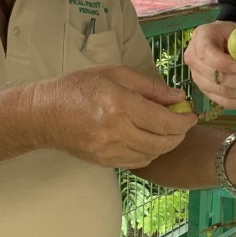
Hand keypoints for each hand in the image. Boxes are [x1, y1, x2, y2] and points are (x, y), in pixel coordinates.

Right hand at [30, 65, 197, 169]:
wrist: (43, 114)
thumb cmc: (79, 87)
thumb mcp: (115, 74)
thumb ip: (150, 87)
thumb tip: (179, 98)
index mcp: (120, 105)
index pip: (165, 121)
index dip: (184, 121)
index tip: (191, 115)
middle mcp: (116, 131)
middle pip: (163, 142)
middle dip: (179, 134)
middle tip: (183, 123)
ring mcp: (109, 150)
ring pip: (153, 154)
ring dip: (166, 144)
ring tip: (166, 130)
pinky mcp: (104, 162)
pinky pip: (138, 161)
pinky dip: (149, 152)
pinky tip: (148, 139)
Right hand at [183, 21, 235, 108]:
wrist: (218, 42)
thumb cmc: (228, 35)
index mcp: (201, 39)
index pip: (208, 55)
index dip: (224, 63)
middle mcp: (194, 60)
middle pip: (217, 77)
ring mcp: (197, 78)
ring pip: (222, 92)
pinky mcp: (205, 91)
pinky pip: (223, 102)